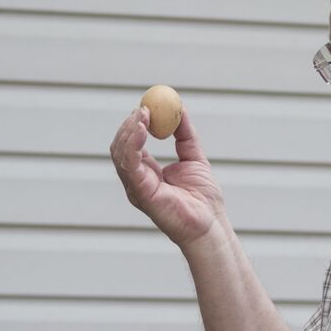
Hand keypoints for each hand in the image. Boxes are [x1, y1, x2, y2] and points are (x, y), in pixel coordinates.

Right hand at [109, 104, 225, 246]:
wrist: (210, 224)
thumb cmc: (203, 199)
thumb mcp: (194, 157)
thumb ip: (185, 135)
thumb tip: (181, 109)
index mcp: (147, 173)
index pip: (132, 145)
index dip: (136, 125)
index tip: (147, 107)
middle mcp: (137, 181)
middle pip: (120, 147)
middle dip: (129, 126)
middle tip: (143, 108)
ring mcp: (136, 188)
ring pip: (120, 154)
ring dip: (130, 131)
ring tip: (144, 115)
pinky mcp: (141, 194)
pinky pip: (129, 165)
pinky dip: (133, 145)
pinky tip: (143, 130)